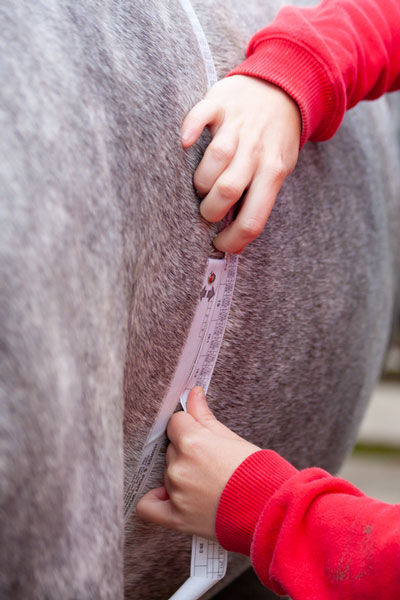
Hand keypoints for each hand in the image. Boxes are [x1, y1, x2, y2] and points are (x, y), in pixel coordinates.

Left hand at [136, 387, 259, 539]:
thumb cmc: (256, 471)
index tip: (200, 434)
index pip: (176, 422)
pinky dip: (155, 500)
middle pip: (171, 449)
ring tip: (207, 483)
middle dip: (187, 452)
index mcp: (192, 442)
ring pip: (167, 473)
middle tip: (210, 462)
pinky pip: (148, 507)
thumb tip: (192, 393)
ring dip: (180, 475)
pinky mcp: (176, 518)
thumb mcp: (231, 437)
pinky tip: (166, 496)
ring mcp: (176, 493)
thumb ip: (203, 415)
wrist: (269, 510)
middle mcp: (179, 466)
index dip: (189, 426)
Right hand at [181, 75, 300, 252]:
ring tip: (201, 186)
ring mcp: (238, 125)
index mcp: (274, 172)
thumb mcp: (279, 170)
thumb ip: (260, 197)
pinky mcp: (220, 103)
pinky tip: (185, 142)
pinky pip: (201, 115)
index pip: (253, 219)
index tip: (221, 244)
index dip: (233, 240)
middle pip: (228, 189)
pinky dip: (190, 129)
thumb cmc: (275, 138)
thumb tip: (237, 237)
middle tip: (207, 210)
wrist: (282, 86)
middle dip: (210, 210)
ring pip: (215, 159)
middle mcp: (256, 150)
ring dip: (201, 180)